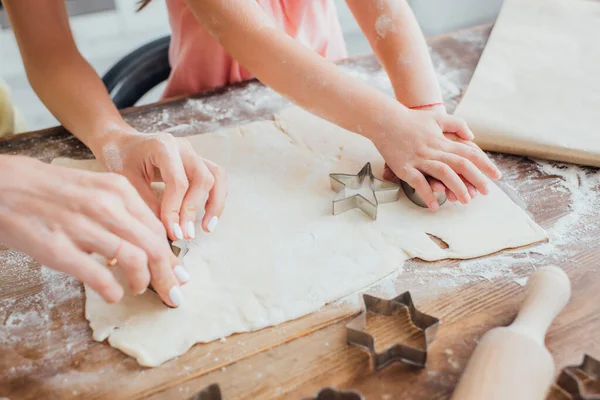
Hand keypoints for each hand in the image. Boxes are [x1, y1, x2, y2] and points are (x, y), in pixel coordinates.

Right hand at [0, 155, 188, 306]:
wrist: (4, 186)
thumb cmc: (55, 192)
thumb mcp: (97, 190)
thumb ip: (125, 213)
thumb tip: (151, 245)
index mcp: (118, 190)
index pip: (158, 229)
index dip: (172, 256)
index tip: (179, 274)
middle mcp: (105, 206)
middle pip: (153, 246)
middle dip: (168, 275)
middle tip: (172, 293)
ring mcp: (81, 226)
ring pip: (134, 259)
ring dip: (143, 281)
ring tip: (139, 289)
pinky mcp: (58, 248)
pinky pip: (98, 275)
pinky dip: (112, 290)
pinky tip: (113, 294)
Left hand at [95, 130, 226, 240]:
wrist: (121, 144)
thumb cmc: (120, 159)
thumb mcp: (125, 181)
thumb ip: (146, 202)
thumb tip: (168, 230)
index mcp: (163, 146)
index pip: (178, 182)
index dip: (176, 210)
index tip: (173, 233)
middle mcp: (183, 147)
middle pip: (202, 179)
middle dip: (194, 210)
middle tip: (185, 234)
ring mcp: (193, 153)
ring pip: (217, 177)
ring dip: (215, 204)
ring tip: (206, 228)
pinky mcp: (198, 162)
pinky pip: (217, 179)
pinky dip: (216, 198)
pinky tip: (208, 218)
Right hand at [376, 109, 501, 209]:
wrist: (383, 119)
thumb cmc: (409, 119)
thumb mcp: (436, 117)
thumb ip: (456, 125)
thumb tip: (472, 137)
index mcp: (442, 140)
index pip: (469, 152)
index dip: (484, 164)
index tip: (496, 175)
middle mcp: (433, 150)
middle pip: (460, 165)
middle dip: (476, 179)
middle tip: (486, 192)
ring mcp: (419, 159)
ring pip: (443, 173)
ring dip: (456, 187)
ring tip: (465, 201)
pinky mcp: (404, 167)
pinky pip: (418, 182)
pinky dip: (427, 194)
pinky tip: (435, 205)